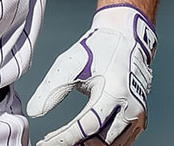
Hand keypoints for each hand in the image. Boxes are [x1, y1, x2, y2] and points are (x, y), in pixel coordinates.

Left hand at [27, 4, 156, 145]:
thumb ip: (52, 88)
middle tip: (54, 141)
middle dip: (77, 144)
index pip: (87, 126)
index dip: (64, 138)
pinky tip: (85, 140)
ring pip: (112, 144)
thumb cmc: (98, 49)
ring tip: (68, 141)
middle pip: (101, 140)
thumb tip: (33, 111)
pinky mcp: (140, 119)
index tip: (45, 143)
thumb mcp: (71, 63)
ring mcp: (138, 115)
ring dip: (90, 145)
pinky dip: (102, 143)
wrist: (126, 39)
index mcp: (114, 91)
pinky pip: (122, 141)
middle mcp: (131, 107)